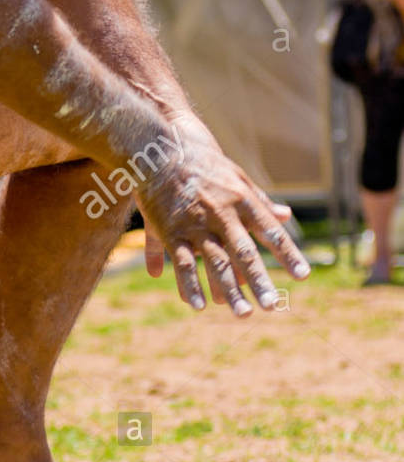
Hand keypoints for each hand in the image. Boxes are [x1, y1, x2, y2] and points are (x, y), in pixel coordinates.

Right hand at [135, 135, 309, 315]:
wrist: (158, 148)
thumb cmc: (202, 163)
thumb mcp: (237, 176)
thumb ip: (260, 201)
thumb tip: (287, 215)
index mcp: (241, 198)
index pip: (270, 231)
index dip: (287, 254)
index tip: (303, 276)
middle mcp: (222, 212)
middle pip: (244, 252)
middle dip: (259, 281)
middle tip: (273, 306)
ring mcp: (195, 223)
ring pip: (216, 262)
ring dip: (230, 291)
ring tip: (243, 314)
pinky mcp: (171, 230)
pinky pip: (182, 263)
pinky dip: (190, 285)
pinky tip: (199, 305)